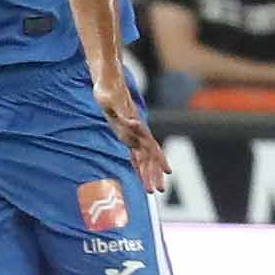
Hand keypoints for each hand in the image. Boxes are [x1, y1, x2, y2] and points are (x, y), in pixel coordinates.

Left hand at [93, 70, 168, 192]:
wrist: (107, 82)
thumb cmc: (107, 91)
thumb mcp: (111, 102)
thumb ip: (122, 115)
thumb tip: (134, 123)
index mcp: (136, 127)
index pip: (151, 147)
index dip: (159, 161)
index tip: (167, 173)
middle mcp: (137, 132)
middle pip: (149, 157)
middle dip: (153, 174)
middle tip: (157, 191)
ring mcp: (133, 134)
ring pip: (143, 159)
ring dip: (147, 174)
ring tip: (151, 190)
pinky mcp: (125, 134)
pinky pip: (134, 154)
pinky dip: (137, 166)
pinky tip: (139, 176)